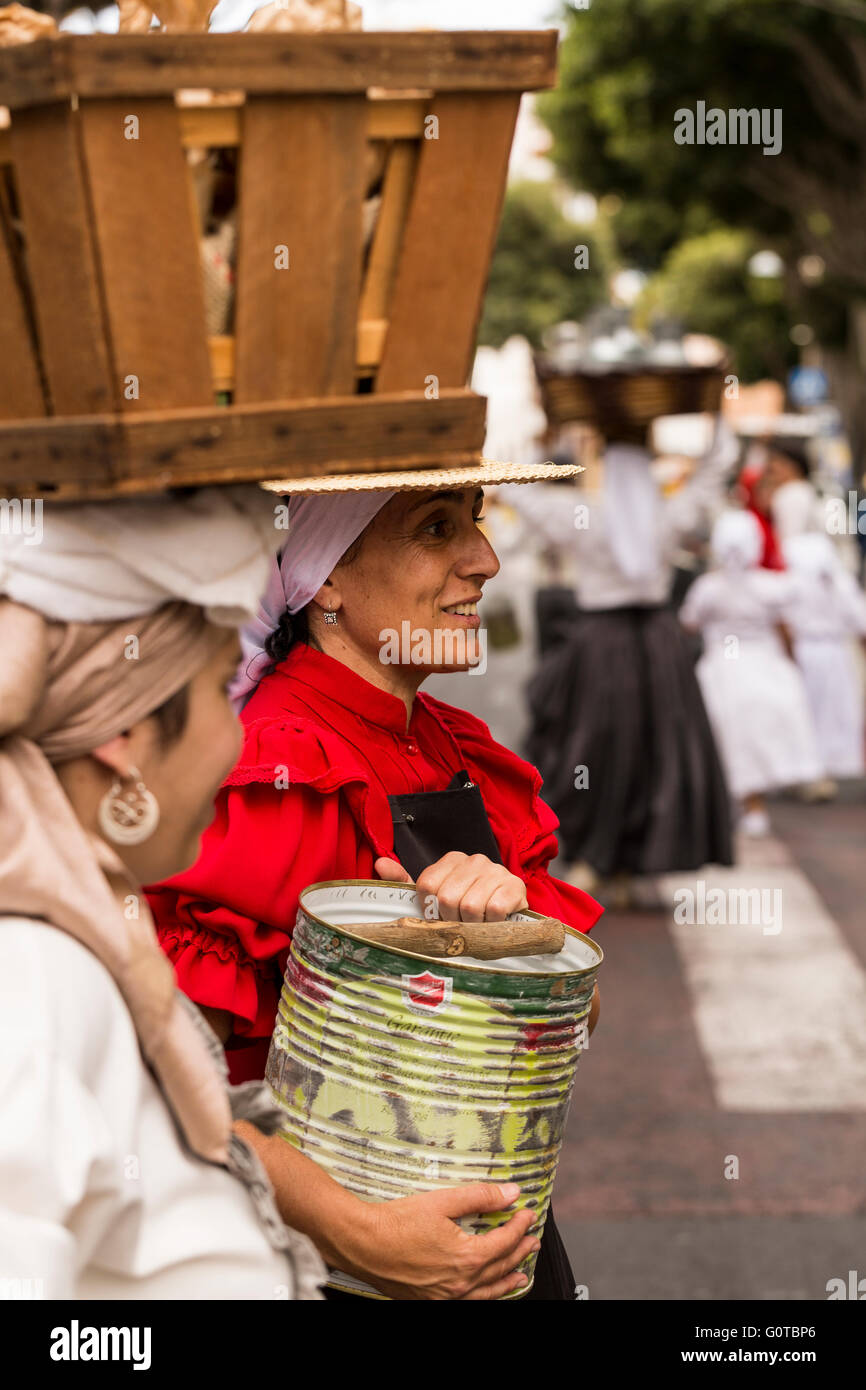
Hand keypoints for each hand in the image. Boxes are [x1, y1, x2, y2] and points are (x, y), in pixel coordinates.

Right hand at [338, 1181, 538, 1300]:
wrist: (362, 1244)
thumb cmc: (396, 1223)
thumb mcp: (442, 1201)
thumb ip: (480, 1197)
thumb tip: (510, 1193)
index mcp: (466, 1257)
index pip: (504, 1241)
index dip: (519, 1225)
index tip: (527, 1214)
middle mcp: (460, 1283)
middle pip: (500, 1267)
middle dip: (519, 1251)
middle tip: (532, 1241)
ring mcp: (446, 1296)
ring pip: (487, 1291)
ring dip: (507, 1280)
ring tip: (521, 1275)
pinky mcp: (431, 1301)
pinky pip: (468, 1301)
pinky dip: (484, 1294)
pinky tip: (485, 1289)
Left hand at [375, 852, 527, 922]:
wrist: (508, 916)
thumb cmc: (466, 907)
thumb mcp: (434, 896)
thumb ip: (405, 881)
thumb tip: (380, 863)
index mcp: (451, 859)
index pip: (427, 886)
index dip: (432, 910)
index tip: (442, 915)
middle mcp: (474, 859)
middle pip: (447, 898)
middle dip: (453, 920)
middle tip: (462, 923)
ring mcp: (496, 870)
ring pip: (470, 906)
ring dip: (474, 925)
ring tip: (479, 922)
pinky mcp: (514, 885)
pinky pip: (495, 910)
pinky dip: (493, 923)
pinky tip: (495, 920)